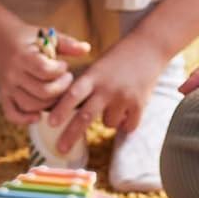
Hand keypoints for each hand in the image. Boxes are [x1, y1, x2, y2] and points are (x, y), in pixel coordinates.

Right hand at [0, 24, 90, 124]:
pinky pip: (11, 114)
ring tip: (57, 92)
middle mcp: (13, 73)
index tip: (64, 66)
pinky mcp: (3, 95)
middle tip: (66, 80)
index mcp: (23, 56)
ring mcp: (7, 86)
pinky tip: (38, 116)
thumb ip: (66, 43)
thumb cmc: (26, 37)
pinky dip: (25, 119)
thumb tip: (87, 49)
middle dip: (60, 89)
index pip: (45, 71)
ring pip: (30, 105)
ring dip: (49, 103)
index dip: (60, 71)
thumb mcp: (45, 34)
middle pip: (41, 92)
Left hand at [47, 36, 165, 153]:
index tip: (50, 123)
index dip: (61, 110)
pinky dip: (125, 123)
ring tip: (116, 102)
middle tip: (61, 149)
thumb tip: (65, 112)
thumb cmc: (117, 60)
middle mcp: (107, 88)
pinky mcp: (140, 105)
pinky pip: (127, 126)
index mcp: (93, 76)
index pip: (73, 94)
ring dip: (108, 119)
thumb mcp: (97, 68)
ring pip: (108, 124)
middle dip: (71, 134)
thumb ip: (85, 86)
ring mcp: (124, 97)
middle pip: (86, 116)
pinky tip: (128, 108)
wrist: (148, 48)